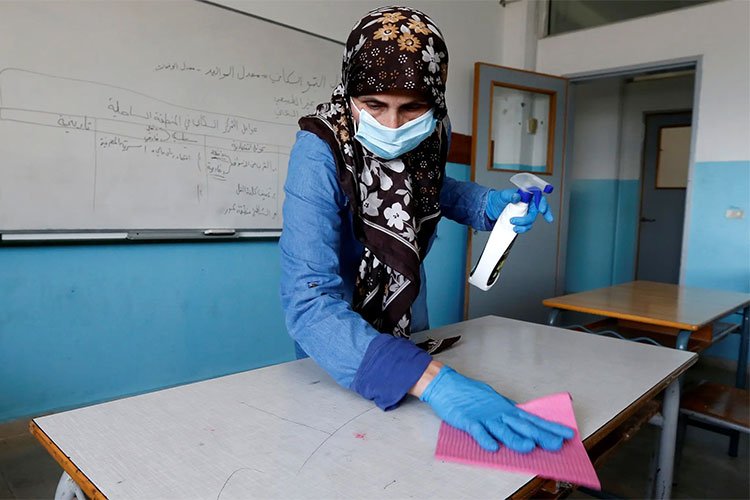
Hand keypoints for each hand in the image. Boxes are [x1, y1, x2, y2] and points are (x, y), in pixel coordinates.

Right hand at [420, 367, 573, 452]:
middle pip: (522, 425)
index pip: (532, 419)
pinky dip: (485, 438)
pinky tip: (493, 447)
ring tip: (529, 447)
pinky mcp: (467, 420)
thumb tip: (522, 413)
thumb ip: (507, 408)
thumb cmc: (469, 393)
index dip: (549, 427)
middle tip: (557, 443)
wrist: (445, 385)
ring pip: (502, 429)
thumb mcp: (494, 399)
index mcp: (505, 408)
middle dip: (541, 434)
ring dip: (516, 438)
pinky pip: (477, 431)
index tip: (567, 434)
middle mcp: (498, 413)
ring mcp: (483, 417)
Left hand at [485, 189, 553, 233]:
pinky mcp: (522, 221)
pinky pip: (526, 226)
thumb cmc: (499, 198)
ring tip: (511, 222)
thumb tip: (517, 196)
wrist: (491, 207)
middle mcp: (529, 204)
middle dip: (528, 218)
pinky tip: (515, 229)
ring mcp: (526, 213)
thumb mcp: (503, 195)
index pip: (539, 198)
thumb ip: (510, 195)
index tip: (542, 210)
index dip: (543, 204)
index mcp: (527, 195)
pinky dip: (521, 229)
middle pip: (536, 212)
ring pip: (531, 221)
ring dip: (523, 225)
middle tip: (516, 220)